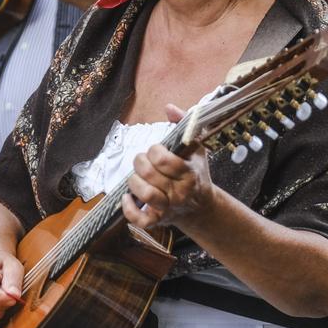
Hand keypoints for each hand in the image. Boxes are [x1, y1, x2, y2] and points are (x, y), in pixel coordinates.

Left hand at [122, 103, 216, 231]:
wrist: (200, 206)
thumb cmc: (195, 172)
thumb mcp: (195, 148)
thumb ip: (183, 124)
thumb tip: (169, 107)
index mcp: (189, 173)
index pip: (164, 159)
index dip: (154, 151)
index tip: (156, 150)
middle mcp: (180, 192)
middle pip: (150, 174)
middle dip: (140, 163)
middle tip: (142, 161)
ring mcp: (168, 208)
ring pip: (145, 194)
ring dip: (133, 182)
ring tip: (136, 177)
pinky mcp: (158, 220)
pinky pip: (140, 219)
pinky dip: (129, 209)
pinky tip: (127, 197)